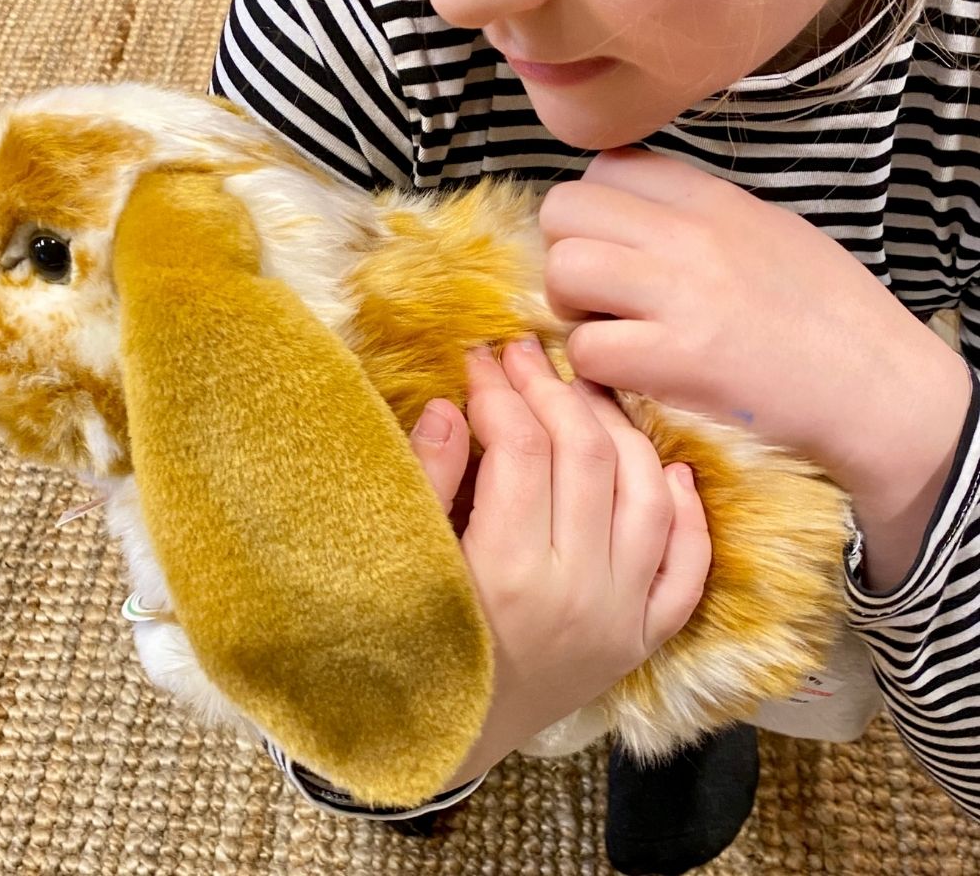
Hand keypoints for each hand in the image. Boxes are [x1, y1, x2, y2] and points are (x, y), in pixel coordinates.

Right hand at [408, 338, 709, 786]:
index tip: (478, 359)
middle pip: (589, 458)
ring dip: (620, 429)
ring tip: (583, 391)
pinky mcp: (645, 637)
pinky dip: (687, 513)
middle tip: (524, 354)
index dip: (500, 392)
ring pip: (647, 496)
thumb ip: (427, 483)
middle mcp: (580, 592)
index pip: (523, 451)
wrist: (447, 738)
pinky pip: (688, 567)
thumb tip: (450, 405)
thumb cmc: (415, 646)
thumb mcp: (404, 564)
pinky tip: (670, 468)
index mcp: (507, 575)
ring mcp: (623, 616)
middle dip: (554, 391)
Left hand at [538, 149, 970, 586]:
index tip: (611, 247)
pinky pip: (586, 348)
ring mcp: (682, 294)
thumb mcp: (767, 230)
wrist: (879, 386)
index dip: (591, 212)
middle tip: (597, 294)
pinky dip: (594, 368)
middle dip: (564, 253)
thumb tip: (625, 212)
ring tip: (609, 331)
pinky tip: (631, 373)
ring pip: (563, 270)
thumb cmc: (826, 312)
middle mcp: (690, 235)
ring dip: (570, 309)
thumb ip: (694, 213)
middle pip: (564, 210)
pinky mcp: (678, 359)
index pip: (605, 167)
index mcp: (713, 199)